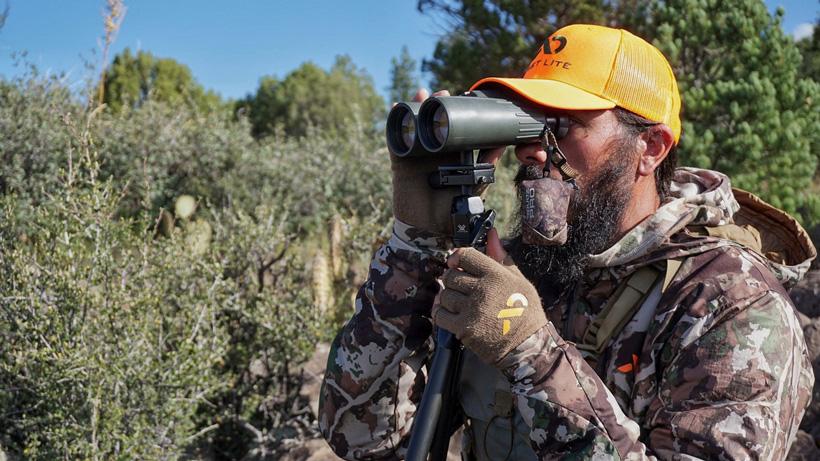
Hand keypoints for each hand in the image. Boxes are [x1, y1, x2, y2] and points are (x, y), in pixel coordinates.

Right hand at [391, 89, 504, 236]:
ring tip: (421, 94)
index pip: (456, 132)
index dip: (458, 115)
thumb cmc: (453, 213)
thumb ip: (484, 169)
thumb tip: (499, 149)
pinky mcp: (401, 164)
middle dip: (437, 107)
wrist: (429, 232)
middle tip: (443, 93)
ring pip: (416, 128)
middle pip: (435, 125)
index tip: (463, 99)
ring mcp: (418, 158)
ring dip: (416, 110)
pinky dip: (394, 125)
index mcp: (454, 158)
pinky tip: (394, 108)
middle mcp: (436, 155)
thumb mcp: (473, 189)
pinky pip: (396, 142)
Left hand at [433, 229, 546, 364]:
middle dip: (453, 279)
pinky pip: (441, 314)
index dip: (458, 257)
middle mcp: (483, 290)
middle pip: (451, 274)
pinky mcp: (463, 329)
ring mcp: (472, 310)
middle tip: (461, 287)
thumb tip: (491, 234)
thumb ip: (502, 257)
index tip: (456, 262)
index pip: (465, 255)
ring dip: (449, 297)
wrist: (527, 347)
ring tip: (461, 303)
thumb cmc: (525, 312)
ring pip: (445, 294)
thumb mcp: (519, 280)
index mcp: (496, 275)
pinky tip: (452, 315)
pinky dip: (442, 313)